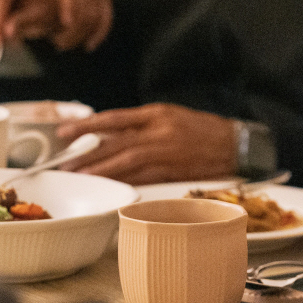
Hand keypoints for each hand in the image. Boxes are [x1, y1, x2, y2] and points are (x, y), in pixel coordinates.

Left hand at [54, 103, 237, 184]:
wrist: (237, 145)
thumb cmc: (204, 131)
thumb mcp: (171, 117)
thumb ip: (142, 125)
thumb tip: (110, 137)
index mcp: (156, 114)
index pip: (114, 119)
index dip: (87, 126)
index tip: (65, 133)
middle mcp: (159, 132)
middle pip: (115, 143)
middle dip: (87, 154)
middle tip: (65, 164)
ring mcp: (167, 153)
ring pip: (126, 163)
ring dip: (100, 171)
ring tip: (79, 178)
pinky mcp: (175, 173)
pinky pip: (143, 179)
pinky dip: (124, 183)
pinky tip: (109, 188)